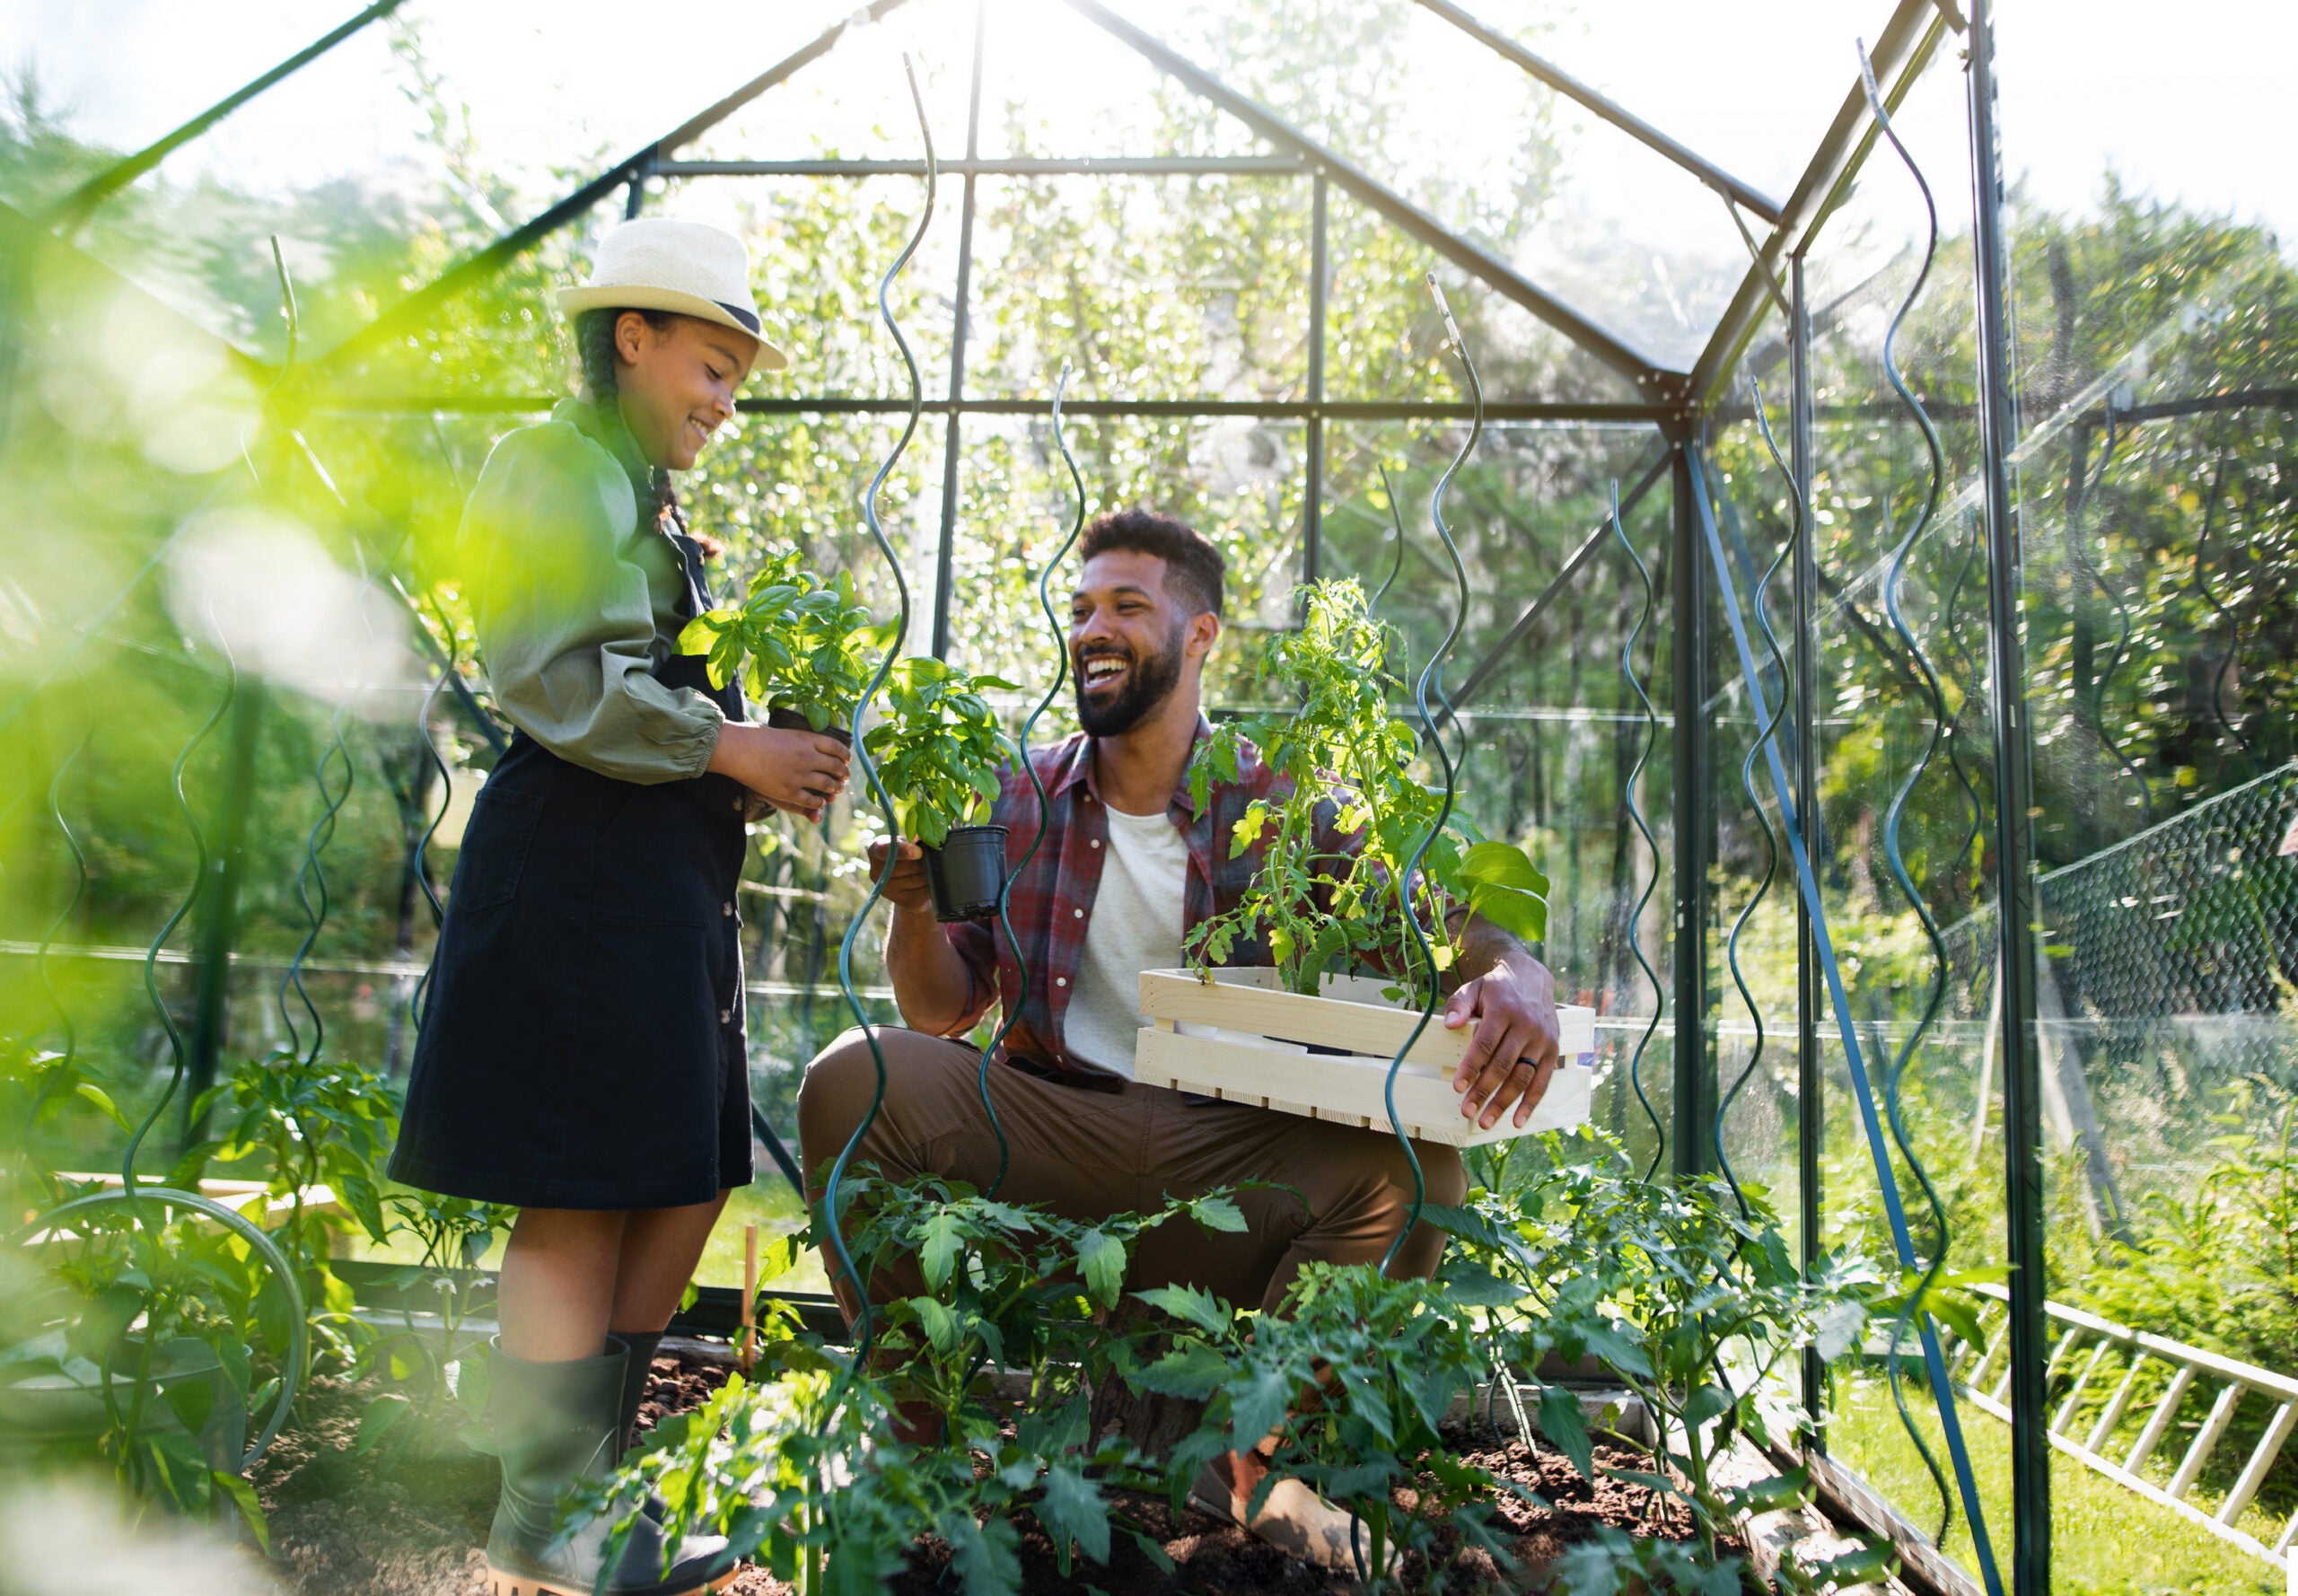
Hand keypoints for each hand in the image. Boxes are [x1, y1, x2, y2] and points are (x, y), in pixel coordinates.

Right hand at [707, 723, 849, 822]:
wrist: (737, 749)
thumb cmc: (754, 737)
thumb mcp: (782, 731)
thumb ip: (797, 738)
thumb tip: (806, 741)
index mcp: (807, 739)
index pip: (836, 747)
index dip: (845, 755)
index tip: (846, 759)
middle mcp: (808, 757)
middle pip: (836, 767)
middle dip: (843, 773)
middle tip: (845, 777)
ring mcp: (800, 775)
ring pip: (828, 785)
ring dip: (835, 788)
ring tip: (837, 789)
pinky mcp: (789, 792)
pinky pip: (812, 800)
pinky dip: (819, 802)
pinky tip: (820, 802)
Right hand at [868, 837, 935, 916]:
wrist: (910, 878)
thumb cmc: (909, 853)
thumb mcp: (908, 840)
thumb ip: (914, 837)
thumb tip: (922, 835)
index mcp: (876, 850)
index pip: (885, 851)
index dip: (904, 851)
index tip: (919, 852)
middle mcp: (876, 872)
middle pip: (907, 867)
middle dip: (923, 862)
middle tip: (931, 857)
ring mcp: (887, 891)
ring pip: (917, 880)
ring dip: (929, 873)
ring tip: (929, 868)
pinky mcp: (904, 902)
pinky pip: (924, 892)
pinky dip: (932, 885)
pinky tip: (929, 881)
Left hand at [1443, 953, 1560, 1129]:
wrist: (1533, 978)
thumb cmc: (1496, 988)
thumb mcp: (1474, 987)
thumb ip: (1459, 1004)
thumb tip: (1450, 1024)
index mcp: (1504, 1010)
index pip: (1485, 1044)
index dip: (1471, 1067)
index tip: (1458, 1088)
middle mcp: (1526, 1026)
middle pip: (1503, 1065)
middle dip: (1484, 1091)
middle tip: (1467, 1111)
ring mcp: (1542, 1040)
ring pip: (1522, 1077)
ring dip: (1504, 1102)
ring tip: (1485, 1121)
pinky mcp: (1553, 1050)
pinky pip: (1542, 1081)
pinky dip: (1531, 1103)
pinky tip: (1517, 1121)